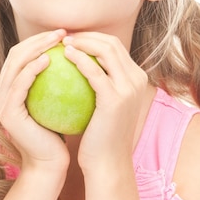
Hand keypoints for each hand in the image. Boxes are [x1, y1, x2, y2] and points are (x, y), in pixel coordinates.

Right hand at [0, 29, 69, 174]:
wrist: (50, 163)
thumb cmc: (59, 132)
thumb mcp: (58, 101)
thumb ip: (57, 80)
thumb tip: (76, 53)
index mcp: (10, 88)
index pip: (22, 54)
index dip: (40, 39)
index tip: (64, 33)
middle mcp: (0, 92)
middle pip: (16, 54)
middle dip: (38, 38)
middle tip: (61, 32)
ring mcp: (0, 102)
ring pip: (15, 64)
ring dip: (36, 48)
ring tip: (58, 40)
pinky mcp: (7, 112)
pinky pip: (19, 84)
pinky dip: (32, 69)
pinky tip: (49, 59)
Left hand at [62, 32, 147, 172]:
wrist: (107, 164)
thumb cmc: (99, 137)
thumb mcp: (103, 107)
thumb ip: (98, 85)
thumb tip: (77, 65)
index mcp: (136, 79)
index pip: (115, 46)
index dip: (93, 38)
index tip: (71, 39)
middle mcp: (137, 79)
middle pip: (112, 43)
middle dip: (87, 35)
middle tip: (64, 37)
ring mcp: (129, 88)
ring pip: (106, 50)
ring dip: (82, 42)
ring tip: (62, 43)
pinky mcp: (115, 98)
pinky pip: (94, 70)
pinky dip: (79, 59)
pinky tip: (64, 56)